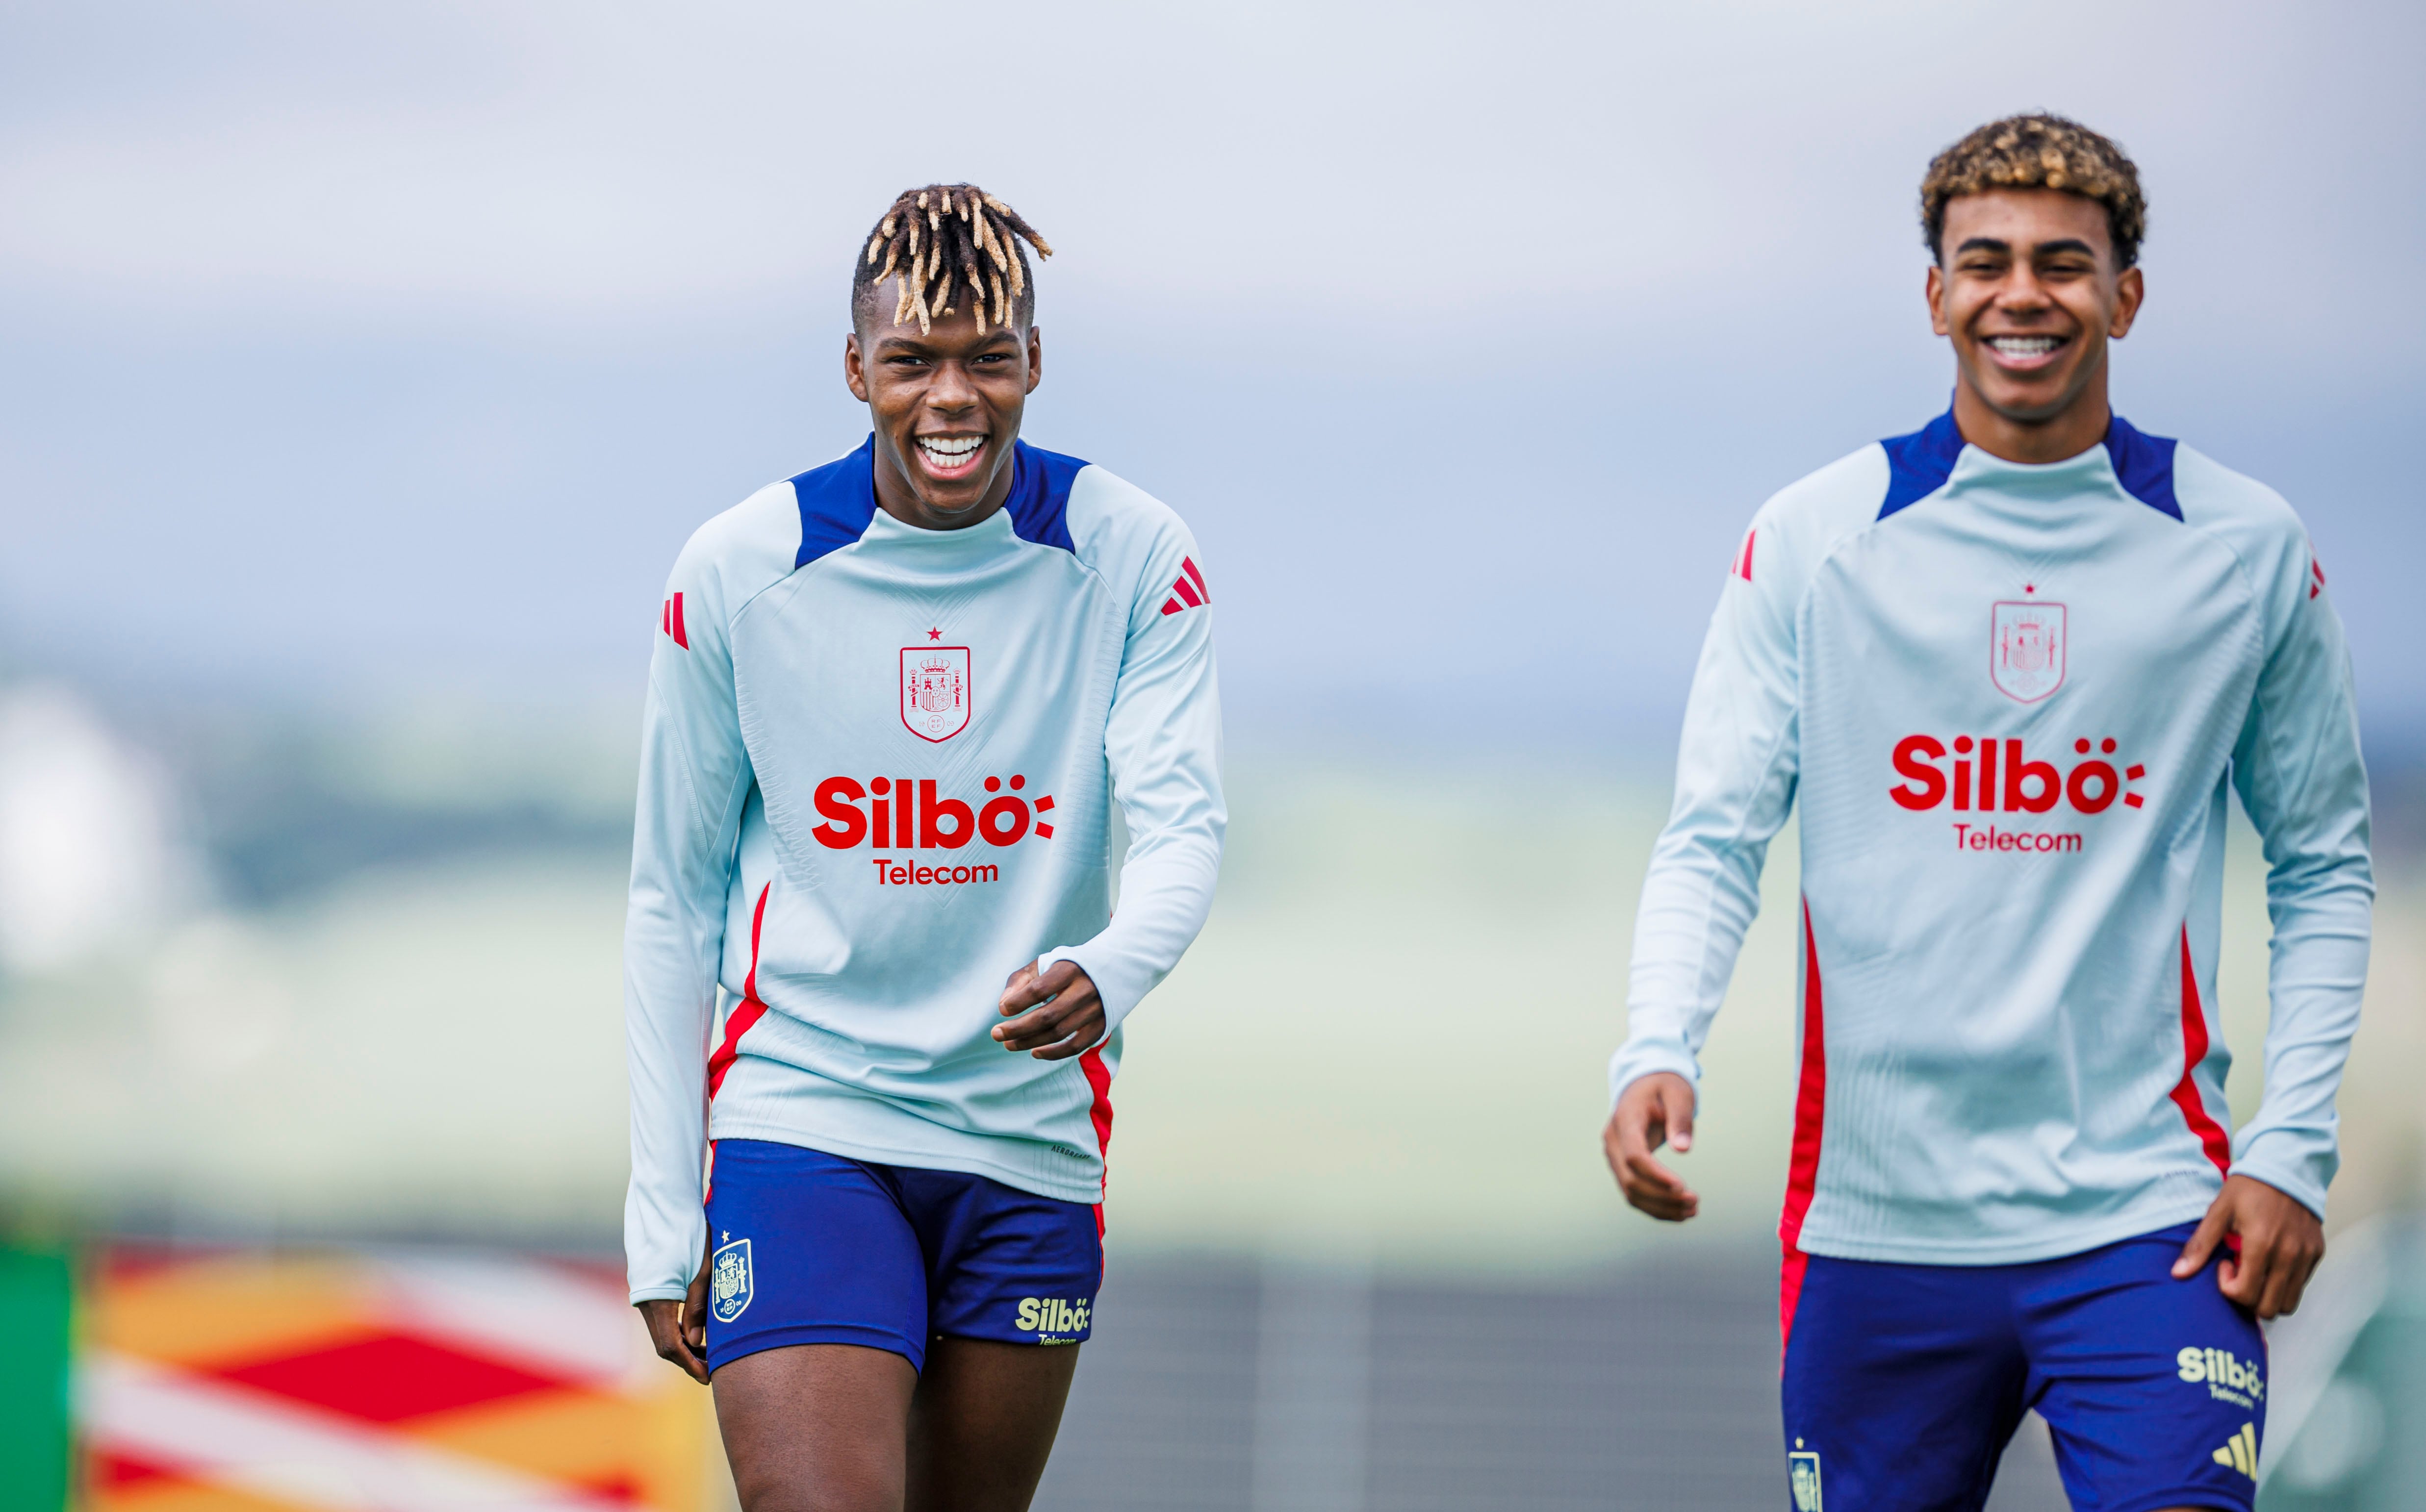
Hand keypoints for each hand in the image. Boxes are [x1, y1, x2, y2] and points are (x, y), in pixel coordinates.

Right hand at [637, 1239, 711, 1382]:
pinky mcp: (648, 1288)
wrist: (664, 1205)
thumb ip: (697, 1308)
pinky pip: (660, 1319)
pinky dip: (677, 1331)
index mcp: (657, 1299)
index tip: (708, 1377)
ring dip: (683, 1347)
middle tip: (714, 1370)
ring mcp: (643, 1295)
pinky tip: (696, 1334)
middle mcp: (644, 1301)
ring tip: (709, 1354)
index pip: (670, 1346)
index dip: (690, 1364)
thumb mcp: (702, 1270)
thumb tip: (694, 1343)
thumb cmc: (689, 1233)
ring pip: (661, 1332)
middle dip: (688, 1360)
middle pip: (663, 1344)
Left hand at [994, 960, 1104, 1059]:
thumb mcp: (1044, 964)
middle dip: (1018, 1028)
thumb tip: (1003, 1006)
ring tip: (1008, 1044)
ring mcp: (1096, 1010)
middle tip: (996, 1034)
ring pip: (1059, 1033)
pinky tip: (1034, 1052)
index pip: (1040, 989)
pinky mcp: (1101, 1026)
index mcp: (1069, 969)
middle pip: (1048, 1015)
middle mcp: (1085, 990)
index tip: (1002, 1010)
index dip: (1018, 1002)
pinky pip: (1076, 1046)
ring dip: (1030, 1042)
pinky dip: (1054, 1053)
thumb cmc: (1067, 969)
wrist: (1112, 970)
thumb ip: (1021, 981)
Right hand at [1603, 1071, 1699, 1220]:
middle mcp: (1613, 1141)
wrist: (1646, 1084)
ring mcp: (1615, 1155)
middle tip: (1694, 1202)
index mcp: (1625, 1119)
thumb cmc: (1664, 1086)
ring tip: (1692, 1211)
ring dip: (1660, 1207)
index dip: (1656, 1175)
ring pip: (1630, 1192)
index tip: (1682, 1187)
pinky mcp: (1623, 1166)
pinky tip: (1679, 1212)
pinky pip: (1634, 1193)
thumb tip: (1683, 1149)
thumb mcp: (1678, 1094)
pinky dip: (1656, 1206)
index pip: (1634, 1156)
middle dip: (1663, 1197)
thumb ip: (1680, 1118)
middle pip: (1631, 1179)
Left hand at [2172, 1173, 2324, 1319]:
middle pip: (2268, 1308)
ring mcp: (2306, 1256)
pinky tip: (2270, 1263)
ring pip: (2288, 1303)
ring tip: (2256, 1271)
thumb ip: (2200, 1245)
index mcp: (2261, 1245)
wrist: (2286, 1168)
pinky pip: (2300, 1286)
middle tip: (2240, 1273)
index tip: (2225, 1264)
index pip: (2245, 1294)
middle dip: (2247, 1299)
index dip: (2228, 1288)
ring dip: (2267, 1297)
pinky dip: (2284, 1285)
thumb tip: (2178, 1273)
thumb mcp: (2219, 1211)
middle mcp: (2289, 1255)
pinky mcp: (2317, 1253)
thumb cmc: (2248, 1188)